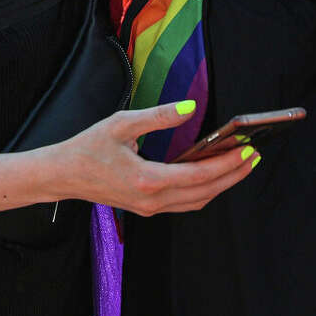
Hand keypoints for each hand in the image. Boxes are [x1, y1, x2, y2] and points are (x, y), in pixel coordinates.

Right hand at [50, 102, 257, 215]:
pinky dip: (205, 190)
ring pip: (197, 201)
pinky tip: (213, 174)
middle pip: (205, 193)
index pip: (199, 176)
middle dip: (233, 175)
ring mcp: (150, 208)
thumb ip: (159, 116)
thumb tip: (191, 107)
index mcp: (147, 180)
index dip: (227, 164)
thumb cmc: (88, 147)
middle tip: (253, 157)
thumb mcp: (121, 123)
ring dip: (221, 185)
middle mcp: (152, 200)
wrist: (62, 175)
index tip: (247, 150)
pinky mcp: (147, 208)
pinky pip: (185, 203)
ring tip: (240, 165)